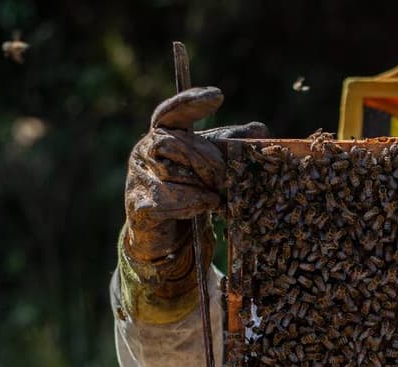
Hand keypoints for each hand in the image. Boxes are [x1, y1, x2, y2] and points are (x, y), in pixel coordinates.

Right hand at [123, 86, 266, 263]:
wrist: (170, 240)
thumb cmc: (191, 196)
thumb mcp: (213, 168)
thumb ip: (230, 147)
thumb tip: (260, 129)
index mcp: (163, 137)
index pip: (172, 112)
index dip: (191, 103)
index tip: (218, 96)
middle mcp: (145, 152)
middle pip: (176, 142)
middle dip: (207, 160)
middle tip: (225, 180)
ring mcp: (137, 177)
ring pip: (172, 171)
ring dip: (200, 185)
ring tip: (215, 199)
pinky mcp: (139, 205)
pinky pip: (167, 197)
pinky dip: (191, 203)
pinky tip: (204, 207)